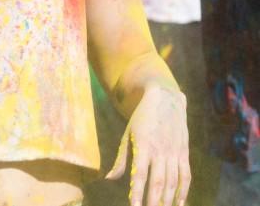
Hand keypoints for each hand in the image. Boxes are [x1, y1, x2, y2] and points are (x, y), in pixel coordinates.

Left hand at [107, 85, 190, 205]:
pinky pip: (186, 175)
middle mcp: (160, 150)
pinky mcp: (184, 153)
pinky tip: (180, 203)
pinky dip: (184, 191)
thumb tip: (109, 178)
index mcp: (143, 145)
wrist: (165, 99)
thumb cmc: (141, 119)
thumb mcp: (127, 134)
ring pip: (173, 181)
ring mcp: (174, 152)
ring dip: (168, 199)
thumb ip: (121, 159)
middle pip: (158, 182)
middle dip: (154, 201)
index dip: (137, 192)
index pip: (139, 174)